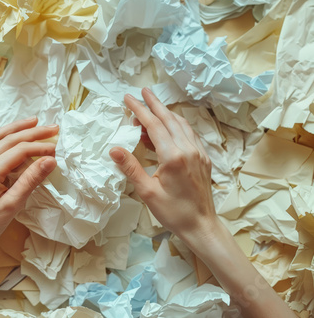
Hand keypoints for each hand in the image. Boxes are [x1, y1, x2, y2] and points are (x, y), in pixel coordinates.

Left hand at [0, 117, 58, 261]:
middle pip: (7, 139)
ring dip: (13, 128)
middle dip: (31, 132)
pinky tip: (0, 133)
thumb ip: (30, 181)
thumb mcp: (11, 207)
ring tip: (31, 122)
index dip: (40, 147)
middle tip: (52, 128)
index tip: (57, 148)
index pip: (19, 150)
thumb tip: (50, 161)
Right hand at [109, 88, 216, 242]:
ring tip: (152, 107)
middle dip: (154, 104)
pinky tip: (169, 126)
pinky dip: (177, 125)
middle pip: (169, 119)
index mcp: (173, 157)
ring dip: (166, 113)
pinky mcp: (203, 158)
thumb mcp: (147, 192)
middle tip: (142, 92)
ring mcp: (198, 153)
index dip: (140, 110)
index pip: (153, 126)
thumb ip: (131, 167)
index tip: (128, 98)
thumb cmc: (173, 212)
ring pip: (181, 124)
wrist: (201, 225)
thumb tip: (114, 148)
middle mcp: (188, 149)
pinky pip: (189, 134)